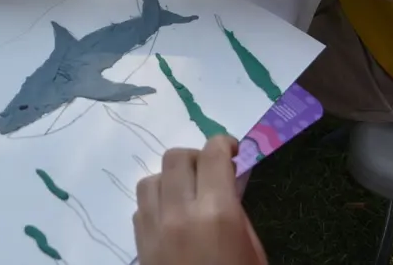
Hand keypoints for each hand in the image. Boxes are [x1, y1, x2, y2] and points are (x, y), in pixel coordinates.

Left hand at [134, 138, 266, 264]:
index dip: (223, 144)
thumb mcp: (253, 249)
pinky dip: (157, 201)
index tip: (232, 150)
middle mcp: (180, 213)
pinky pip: (141, 204)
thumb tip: (229, 178)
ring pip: (153, 177)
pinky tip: (172, 216)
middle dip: (196, 159)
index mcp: (217, 213)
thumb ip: (238, 210)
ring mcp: (154, 226)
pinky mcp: (138, 240)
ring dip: (171, 179)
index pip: (212, 155)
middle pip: (176, 157)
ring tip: (187, 196)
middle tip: (211, 175)